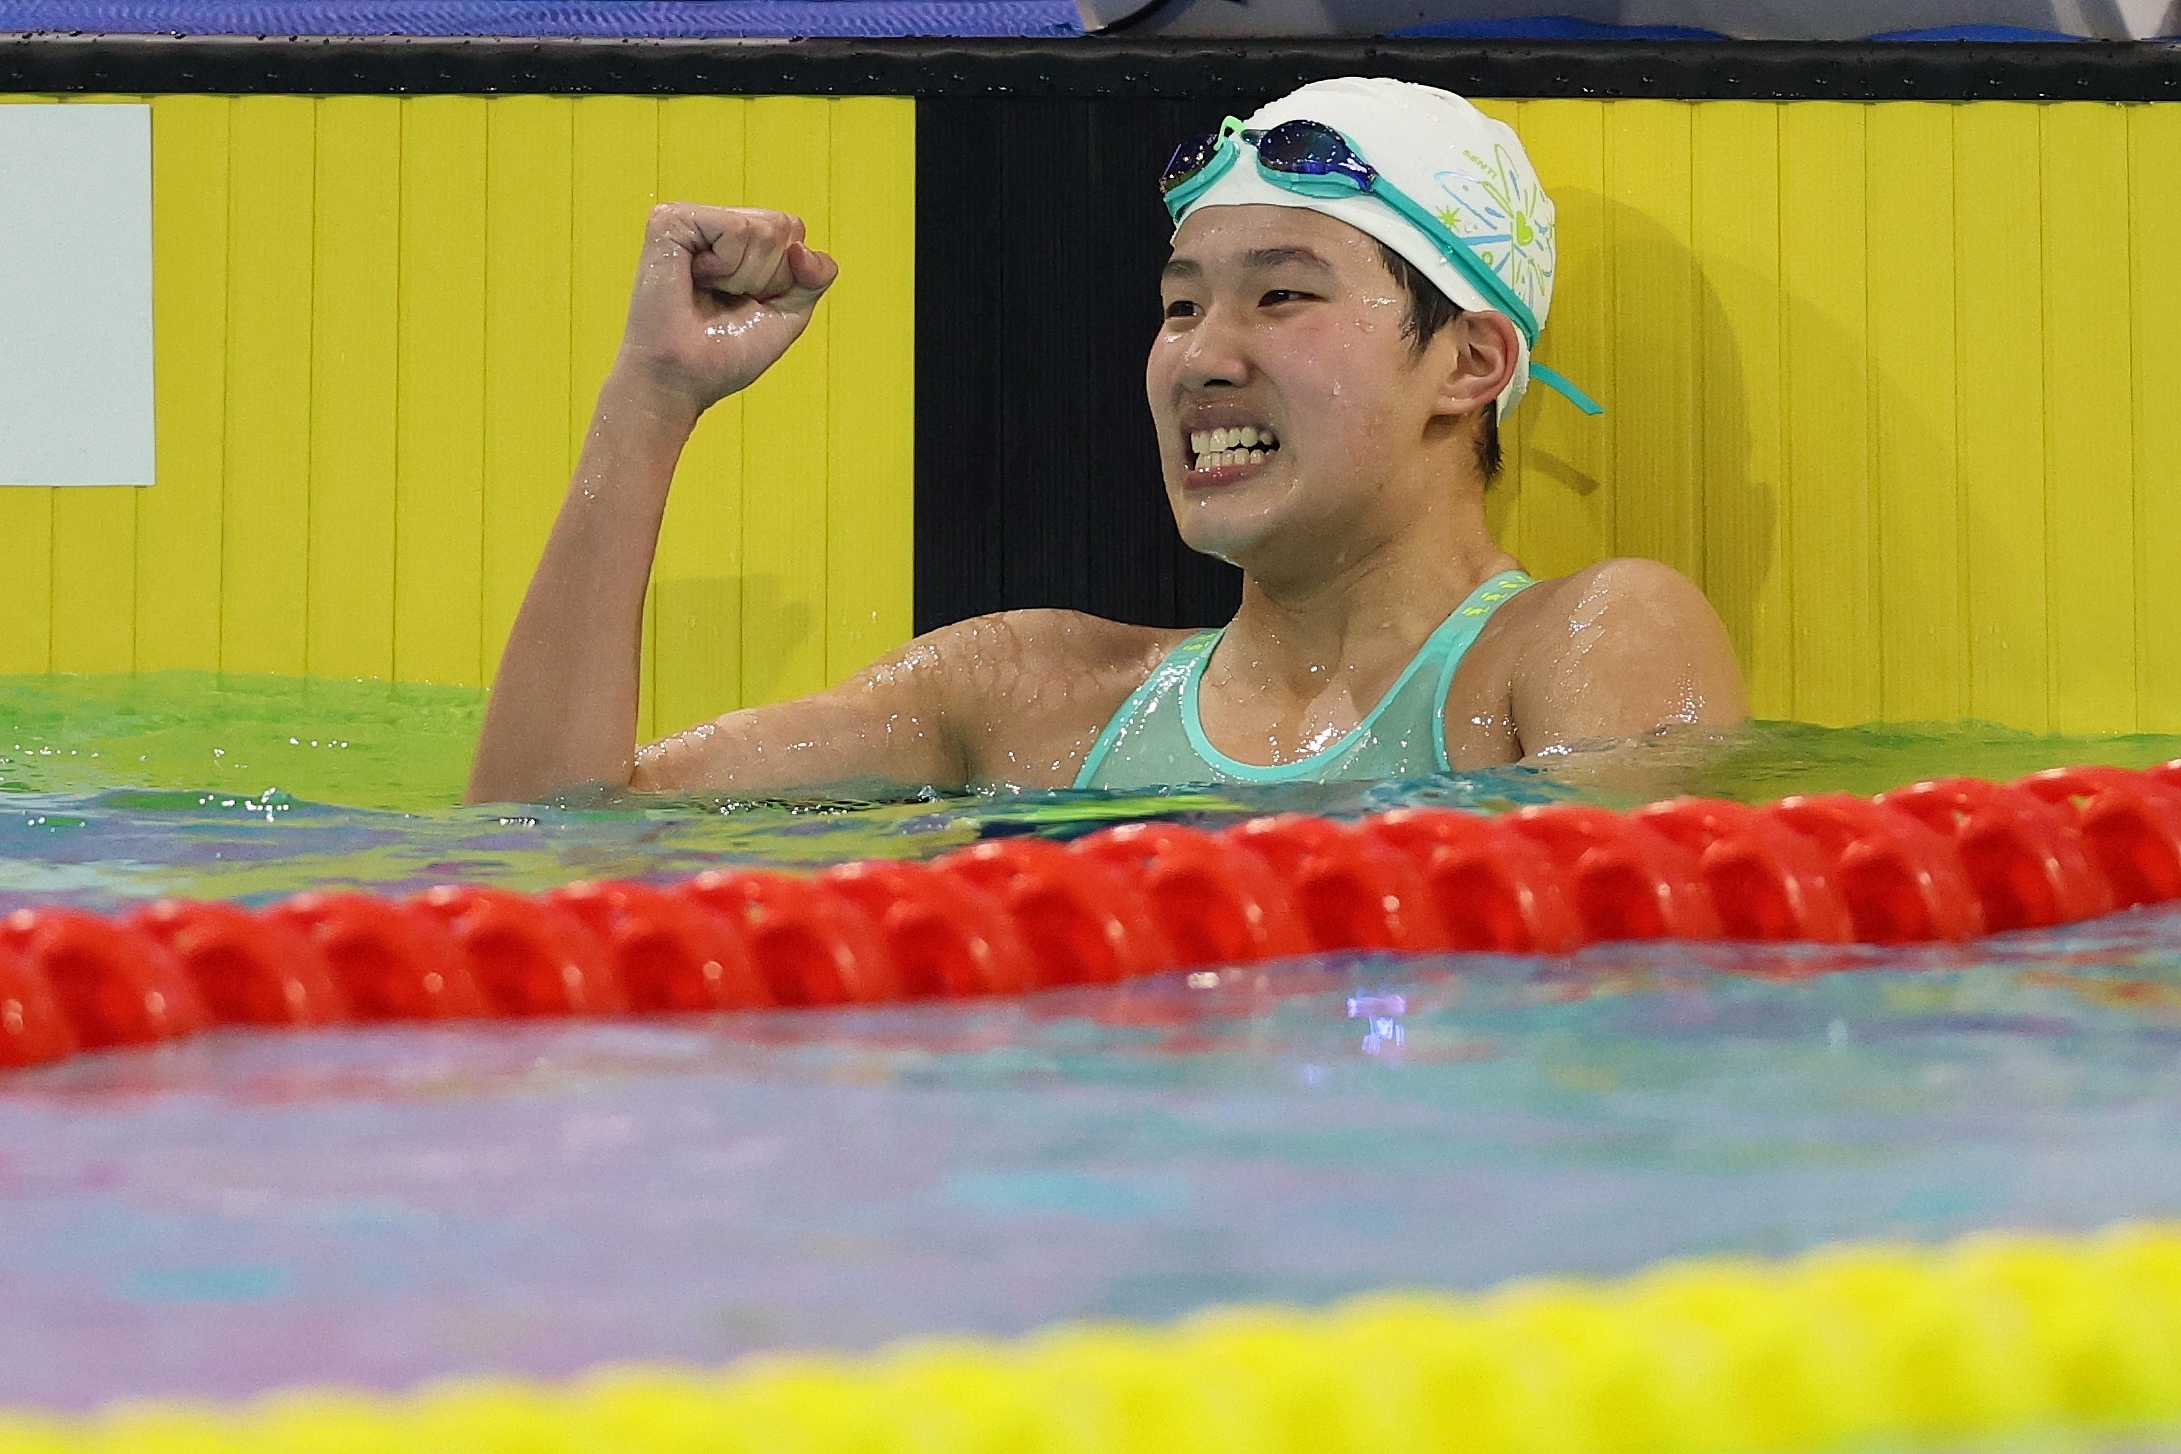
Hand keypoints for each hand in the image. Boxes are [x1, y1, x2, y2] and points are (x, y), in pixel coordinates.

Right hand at [613, 203, 839, 416]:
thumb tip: (801, 246)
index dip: (783, 277)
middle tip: (725, 299)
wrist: (680, 379)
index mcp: (739, 240)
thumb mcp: (789, 314)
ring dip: (743, 276)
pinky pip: (736, 229)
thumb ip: (815, 277)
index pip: (794, 233)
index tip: (747, 302)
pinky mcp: (672, 220)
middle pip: (784, 226)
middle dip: (766, 276)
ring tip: (707, 291)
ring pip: (764, 228)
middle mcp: (716, 223)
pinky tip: (697, 279)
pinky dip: (726, 265)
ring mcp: (693, 218)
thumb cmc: (724, 353)